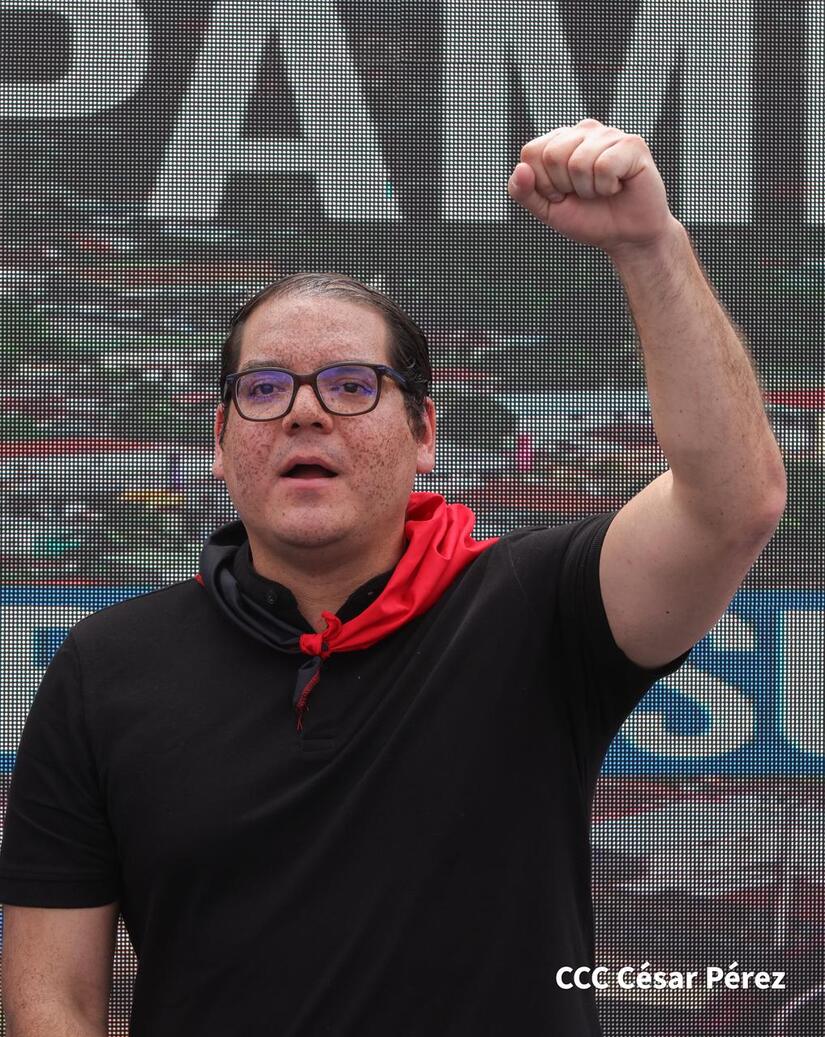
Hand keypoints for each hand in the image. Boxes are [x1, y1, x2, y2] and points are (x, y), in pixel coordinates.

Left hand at [508, 119, 678, 255]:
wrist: (625, 237)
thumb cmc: (588, 220)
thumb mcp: (547, 211)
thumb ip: (524, 193)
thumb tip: (520, 169)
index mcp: (560, 141)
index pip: (531, 153)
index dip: (543, 184)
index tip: (561, 195)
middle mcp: (583, 131)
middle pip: (552, 155)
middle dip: (565, 187)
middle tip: (584, 194)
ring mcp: (608, 134)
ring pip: (579, 163)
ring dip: (589, 190)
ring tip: (601, 191)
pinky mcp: (632, 144)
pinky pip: (605, 166)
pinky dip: (608, 187)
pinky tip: (618, 186)